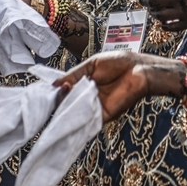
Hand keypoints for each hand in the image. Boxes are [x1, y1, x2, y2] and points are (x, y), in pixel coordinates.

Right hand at [52, 50, 174, 121]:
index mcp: (84, 85)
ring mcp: (95, 108)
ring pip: (75, 114)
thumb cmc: (118, 63)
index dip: (57, 92)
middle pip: (68, 105)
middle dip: (59, 101)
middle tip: (55, 94)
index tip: (48, 91)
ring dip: (66, 109)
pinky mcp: (103, 116)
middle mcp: (88, 98)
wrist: (138, 69)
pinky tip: (69, 112)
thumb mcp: (91, 65)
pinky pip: (87, 122)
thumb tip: (55, 84)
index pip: (65, 92)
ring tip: (62, 99)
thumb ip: (73, 75)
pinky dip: (77, 119)